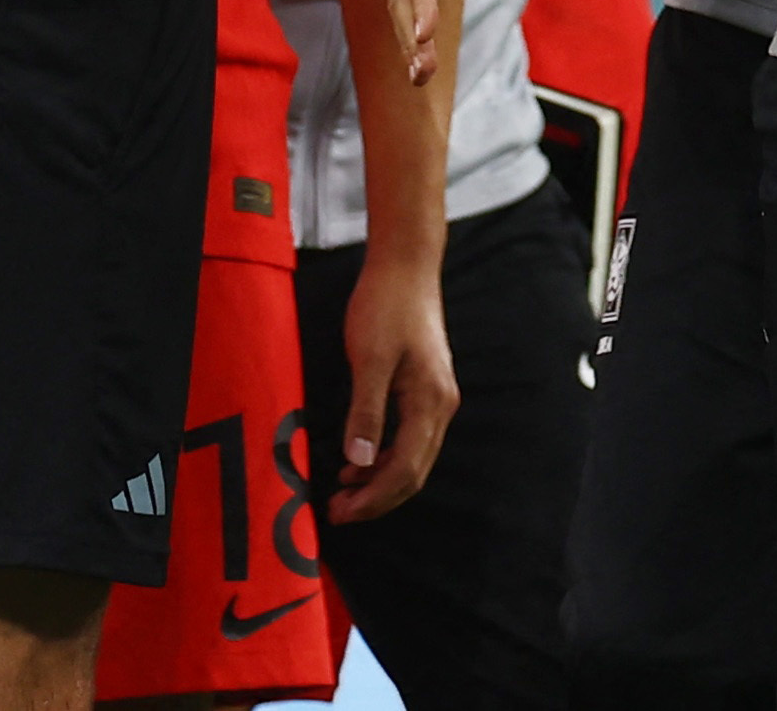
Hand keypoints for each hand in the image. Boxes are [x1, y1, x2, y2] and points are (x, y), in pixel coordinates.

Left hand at [328, 236, 461, 523]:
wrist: (405, 264)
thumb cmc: (385, 304)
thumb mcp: (369, 358)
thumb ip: (366, 412)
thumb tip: (358, 461)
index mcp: (430, 403)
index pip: (405, 470)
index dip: (373, 498)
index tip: (340, 511)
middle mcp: (440, 406)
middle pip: (413, 472)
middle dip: (376, 498)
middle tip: (337, 512)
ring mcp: (435, 398)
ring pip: (412, 458)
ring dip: (378, 480)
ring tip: (342, 490)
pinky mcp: (424, 388)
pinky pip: (408, 437)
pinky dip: (383, 456)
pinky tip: (358, 458)